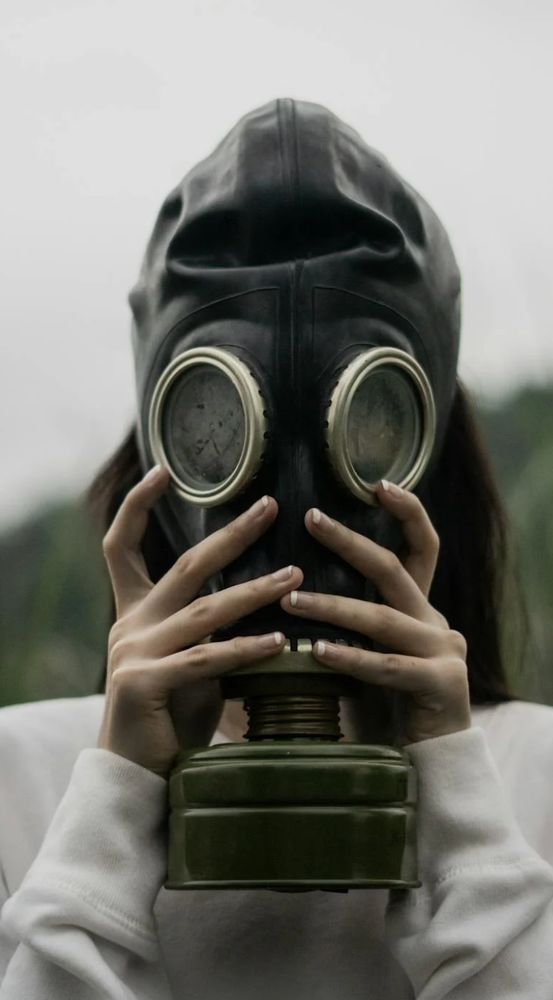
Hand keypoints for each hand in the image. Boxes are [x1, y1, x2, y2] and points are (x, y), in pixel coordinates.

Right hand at [98, 466, 301, 776]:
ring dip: (255, 592)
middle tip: (272, 507)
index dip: (137, 505)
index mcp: (133, 613)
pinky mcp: (144, 684)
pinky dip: (246, 648)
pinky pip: (207, 659)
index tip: (162, 470)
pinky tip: (281, 641)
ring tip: (296, 576)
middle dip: (231, 535)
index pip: (122, 546)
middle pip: (184, 566)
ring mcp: (133, 653)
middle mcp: (129, 625)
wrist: (137, 776)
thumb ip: (209, 630)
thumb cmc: (171, 717)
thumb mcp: (189, 663)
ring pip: (205, 612)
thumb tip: (257, 598)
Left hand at [280, 481, 470, 744]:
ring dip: (333, 607)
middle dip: (350, 542)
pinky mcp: (442, 683)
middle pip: (394, 570)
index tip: (378, 485)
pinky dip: (352, 658)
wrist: (434, 758)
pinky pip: (388, 667)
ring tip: (291, 599)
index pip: (423, 548)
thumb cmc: (389, 705)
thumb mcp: (372, 653)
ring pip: (382, 619)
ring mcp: (444, 652)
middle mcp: (437, 622)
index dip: (408, 513)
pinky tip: (319, 653)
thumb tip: (292, 589)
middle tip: (310, 518)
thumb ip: (352, 624)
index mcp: (422, 610)